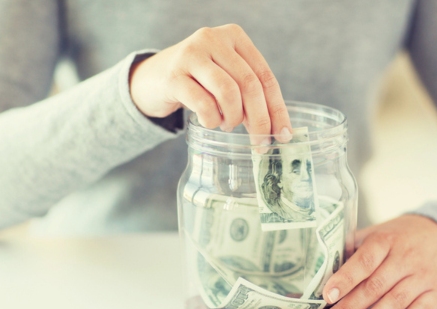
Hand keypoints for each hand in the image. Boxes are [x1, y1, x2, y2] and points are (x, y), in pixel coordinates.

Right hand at [129, 24, 291, 144]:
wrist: (152, 78)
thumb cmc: (198, 82)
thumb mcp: (227, 78)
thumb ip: (250, 95)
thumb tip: (278, 130)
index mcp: (234, 36)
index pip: (265, 76)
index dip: (277, 109)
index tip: (284, 135)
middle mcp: (213, 39)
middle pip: (250, 85)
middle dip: (260, 120)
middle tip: (260, 143)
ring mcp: (191, 54)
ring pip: (229, 92)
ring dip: (233, 118)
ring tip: (228, 125)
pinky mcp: (174, 75)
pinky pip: (204, 104)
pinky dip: (212, 120)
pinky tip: (210, 122)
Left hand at [316, 215, 436, 308]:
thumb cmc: (401, 236)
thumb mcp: (378, 232)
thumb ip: (353, 248)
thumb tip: (322, 268)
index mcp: (386, 240)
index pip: (364, 260)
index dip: (346, 279)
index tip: (328, 296)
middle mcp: (405, 258)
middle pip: (374, 287)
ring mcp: (422, 276)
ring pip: (394, 302)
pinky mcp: (436, 293)